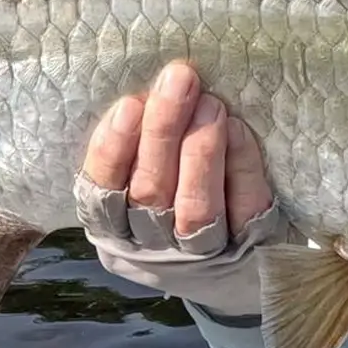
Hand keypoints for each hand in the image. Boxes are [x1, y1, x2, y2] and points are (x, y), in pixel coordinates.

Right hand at [84, 61, 274, 239]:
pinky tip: (238, 130)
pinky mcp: (246, 249)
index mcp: (114, 231)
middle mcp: (152, 248)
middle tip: (179, 79)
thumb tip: (145, 92)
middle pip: (150, 193)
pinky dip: (241, 167)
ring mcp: (199, 254)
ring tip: (209, 104)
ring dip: (200, 151)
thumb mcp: (136, 184)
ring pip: (195, 208)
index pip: (102, 191)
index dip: (112, 150)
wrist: (231, 267)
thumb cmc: (171, 201)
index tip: (128, 106)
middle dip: (162, 132)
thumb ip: (134, 152)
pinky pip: (243, 208)